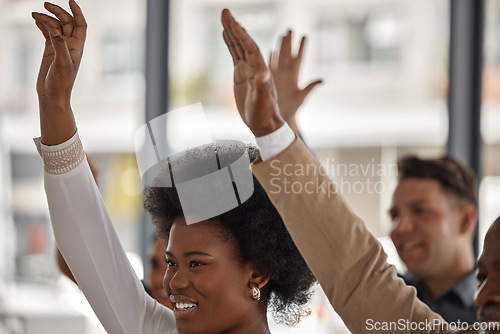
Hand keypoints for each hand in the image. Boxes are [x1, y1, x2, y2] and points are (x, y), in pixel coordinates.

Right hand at [32, 0, 86, 144]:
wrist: (53, 96)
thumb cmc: (61, 83)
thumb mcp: (62, 64)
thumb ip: (60, 46)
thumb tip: (55, 30)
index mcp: (77, 47)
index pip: (80, 25)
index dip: (77, 12)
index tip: (70, 0)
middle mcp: (70, 45)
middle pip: (66, 22)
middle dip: (57, 12)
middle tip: (45, 4)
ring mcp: (60, 47)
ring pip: (55, 27)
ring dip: (46, 18)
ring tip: (34, 14)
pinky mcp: (50, 51)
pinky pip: (47, 33)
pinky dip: (42, 25)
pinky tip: (35, 20)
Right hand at [221, 9, 283, 136]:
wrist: (263, 123)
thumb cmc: (264, 113)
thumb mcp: (263, 101)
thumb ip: (263, 86)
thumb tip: (264, 72)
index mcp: (260, 70)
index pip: (250, 48)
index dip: (242, 35)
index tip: (234, 23)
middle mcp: (255, 66)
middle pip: (244, 42)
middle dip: (234, 27)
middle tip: (225, 11)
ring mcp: (247, 69)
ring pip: (238, 45)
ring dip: (231, 31)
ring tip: (224, 16)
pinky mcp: (241, 74)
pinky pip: (235, 54)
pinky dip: (230, 43)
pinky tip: (225, 33)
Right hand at [270, 31, 321, 133]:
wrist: (279, 120)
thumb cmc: (291, 111)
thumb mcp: (301, 98)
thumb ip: (310, 88)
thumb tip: (322, 79)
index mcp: (294, 77)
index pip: (298, 59)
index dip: (301, 48)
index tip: (304, 36)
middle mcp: (286, 75)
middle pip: (287, 55)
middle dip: (289, 42)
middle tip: (290, 29)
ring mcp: (277, 77)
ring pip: (278, 58)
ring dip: (279, 47)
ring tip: (281, 35)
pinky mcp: (269, 81)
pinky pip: (269, 67)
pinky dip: (269, 58)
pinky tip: (269, 50)